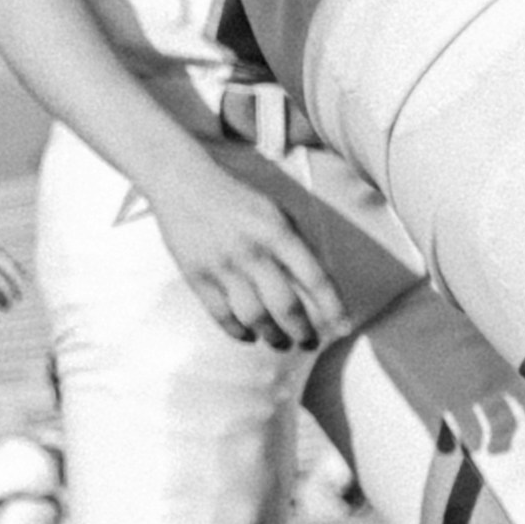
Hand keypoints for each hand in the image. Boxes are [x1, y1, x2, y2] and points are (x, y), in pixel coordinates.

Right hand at [144, 144, 349, 354]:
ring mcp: (222, 266)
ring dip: (272, 336)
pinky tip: (247, 334)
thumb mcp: (273, 211)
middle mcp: (252, 251)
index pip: (315, 278)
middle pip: (286, 306)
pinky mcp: (196, 276)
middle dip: (302, 332)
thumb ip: (294, 244)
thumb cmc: (235, 198)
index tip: (343, 328)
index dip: (333, 308)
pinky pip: (221, 315)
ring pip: (255, 317)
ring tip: (279, 342)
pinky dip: (238, 331)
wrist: (181, 182)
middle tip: (309, 342)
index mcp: (277, 231)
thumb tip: (316, 284)